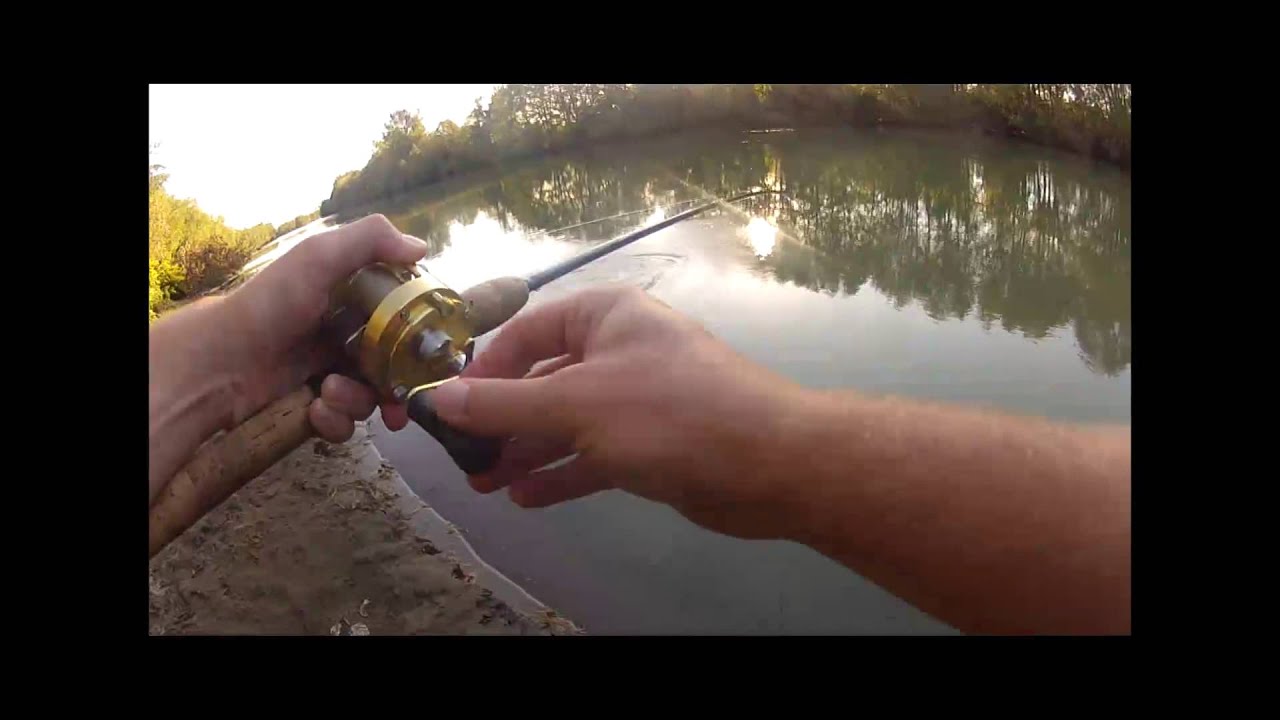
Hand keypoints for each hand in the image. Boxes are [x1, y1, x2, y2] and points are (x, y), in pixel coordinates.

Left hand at [221, 214, 426, 439]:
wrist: (217, 363)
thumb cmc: (270, 306)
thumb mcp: (317, 258)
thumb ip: (369, 241)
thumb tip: (421, 247)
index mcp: (353, 297)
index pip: (402, 318)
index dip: (417, 339)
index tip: (428, 357)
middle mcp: (347, 334)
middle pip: (394, 366)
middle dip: (396, 387)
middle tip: (396, 403)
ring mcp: (331, 371)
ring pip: (371, 397)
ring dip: (356, 402)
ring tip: (329, 393)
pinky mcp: (315, 405)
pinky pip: (345, 422)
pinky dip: (335, 420)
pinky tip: (315, 409)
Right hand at [425, 285, 806, 539]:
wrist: (767, 462)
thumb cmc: (668, 412)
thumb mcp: (575, 404)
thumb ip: (504, 405)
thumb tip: (436, 399)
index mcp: (606, 315)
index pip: (527, 333)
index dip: (486, 369)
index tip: (449, 408)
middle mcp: (620, 349)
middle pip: (544, 380)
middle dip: (503, 420)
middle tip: (464, 458)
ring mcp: (637, 398)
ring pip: (567, 422)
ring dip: (526, 452)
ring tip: (485, 482)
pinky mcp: (652, 443)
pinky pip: (594, 453)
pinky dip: (562, 472)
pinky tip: (526, 497)